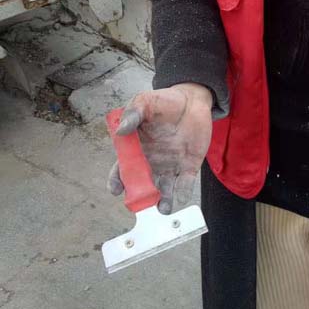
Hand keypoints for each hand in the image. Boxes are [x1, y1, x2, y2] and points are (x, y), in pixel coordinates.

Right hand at [106, 83, 212, 213]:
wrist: (192, 100)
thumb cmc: (164, 102)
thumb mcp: (144, 102)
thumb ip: (133, 114)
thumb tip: (122, 130)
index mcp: (136, 150)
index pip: (123, 170)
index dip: (117, 181)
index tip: (116, 189)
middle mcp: (152, 162)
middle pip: (143, 186)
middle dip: (141, 198)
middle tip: (142, 203)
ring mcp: (170, 165)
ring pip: (164, 189)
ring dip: (163, 201)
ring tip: (162, 208)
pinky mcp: (189, 166)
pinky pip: (186, 183)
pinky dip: (184, 191)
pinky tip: (182, 196)